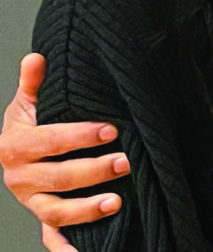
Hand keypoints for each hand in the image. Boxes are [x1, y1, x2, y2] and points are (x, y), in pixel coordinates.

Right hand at [0, 54, 129, 251]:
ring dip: (87, 210)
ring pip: (56, 212)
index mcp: (16, 146)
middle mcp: (21, 178)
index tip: (111, 129)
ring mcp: (32, 201)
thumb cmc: (28, 126)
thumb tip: (37, 57)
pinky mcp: (42, 218)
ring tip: (117, 202)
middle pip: (59, 178)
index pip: (51, 141)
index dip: (80, 136)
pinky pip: (52, 238)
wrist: (10, 154)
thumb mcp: (27, 104)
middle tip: (125, 161)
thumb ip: (34, 83)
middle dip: (93, 171)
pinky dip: (66, 249)